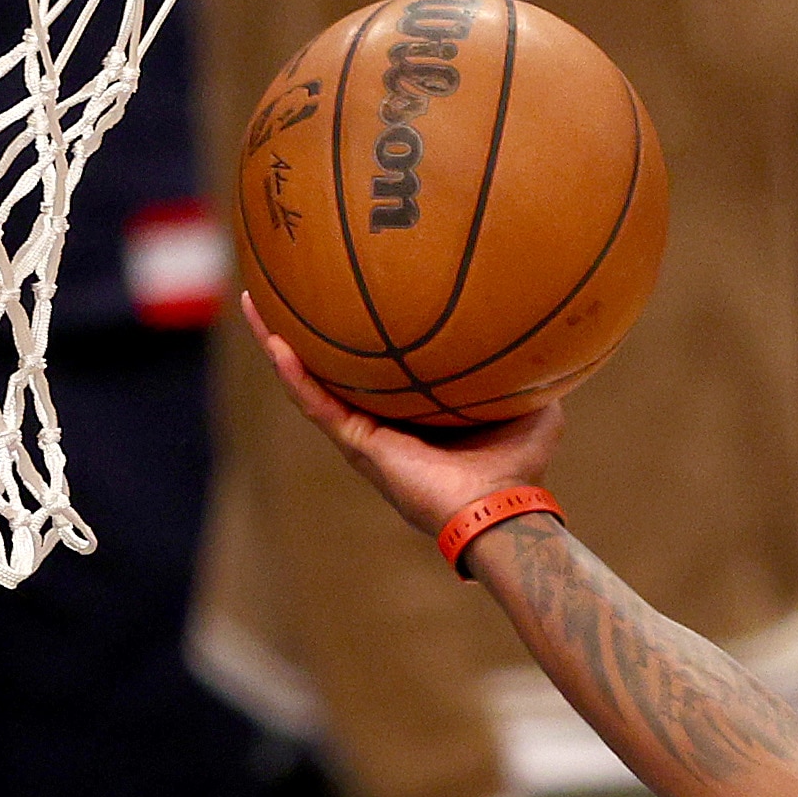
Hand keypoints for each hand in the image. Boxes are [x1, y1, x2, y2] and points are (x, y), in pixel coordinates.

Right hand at [243, 298, 569, 550]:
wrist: (499, 509)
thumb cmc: (518, 467)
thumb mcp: (533, 405)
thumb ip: (527, 372)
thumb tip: (542, 335)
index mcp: (417, 410)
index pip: (382, 364)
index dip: (362, 332)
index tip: (350, 291)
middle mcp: (384, 419)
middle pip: (335, 366)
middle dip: (306, 330)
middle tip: (282, 287)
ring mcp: (365, 432)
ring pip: (311, 380)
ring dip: (279, 344)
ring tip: (256, 303)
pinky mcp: (358, 444)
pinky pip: (316, 402)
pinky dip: (293, 372)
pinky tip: (274, 339)